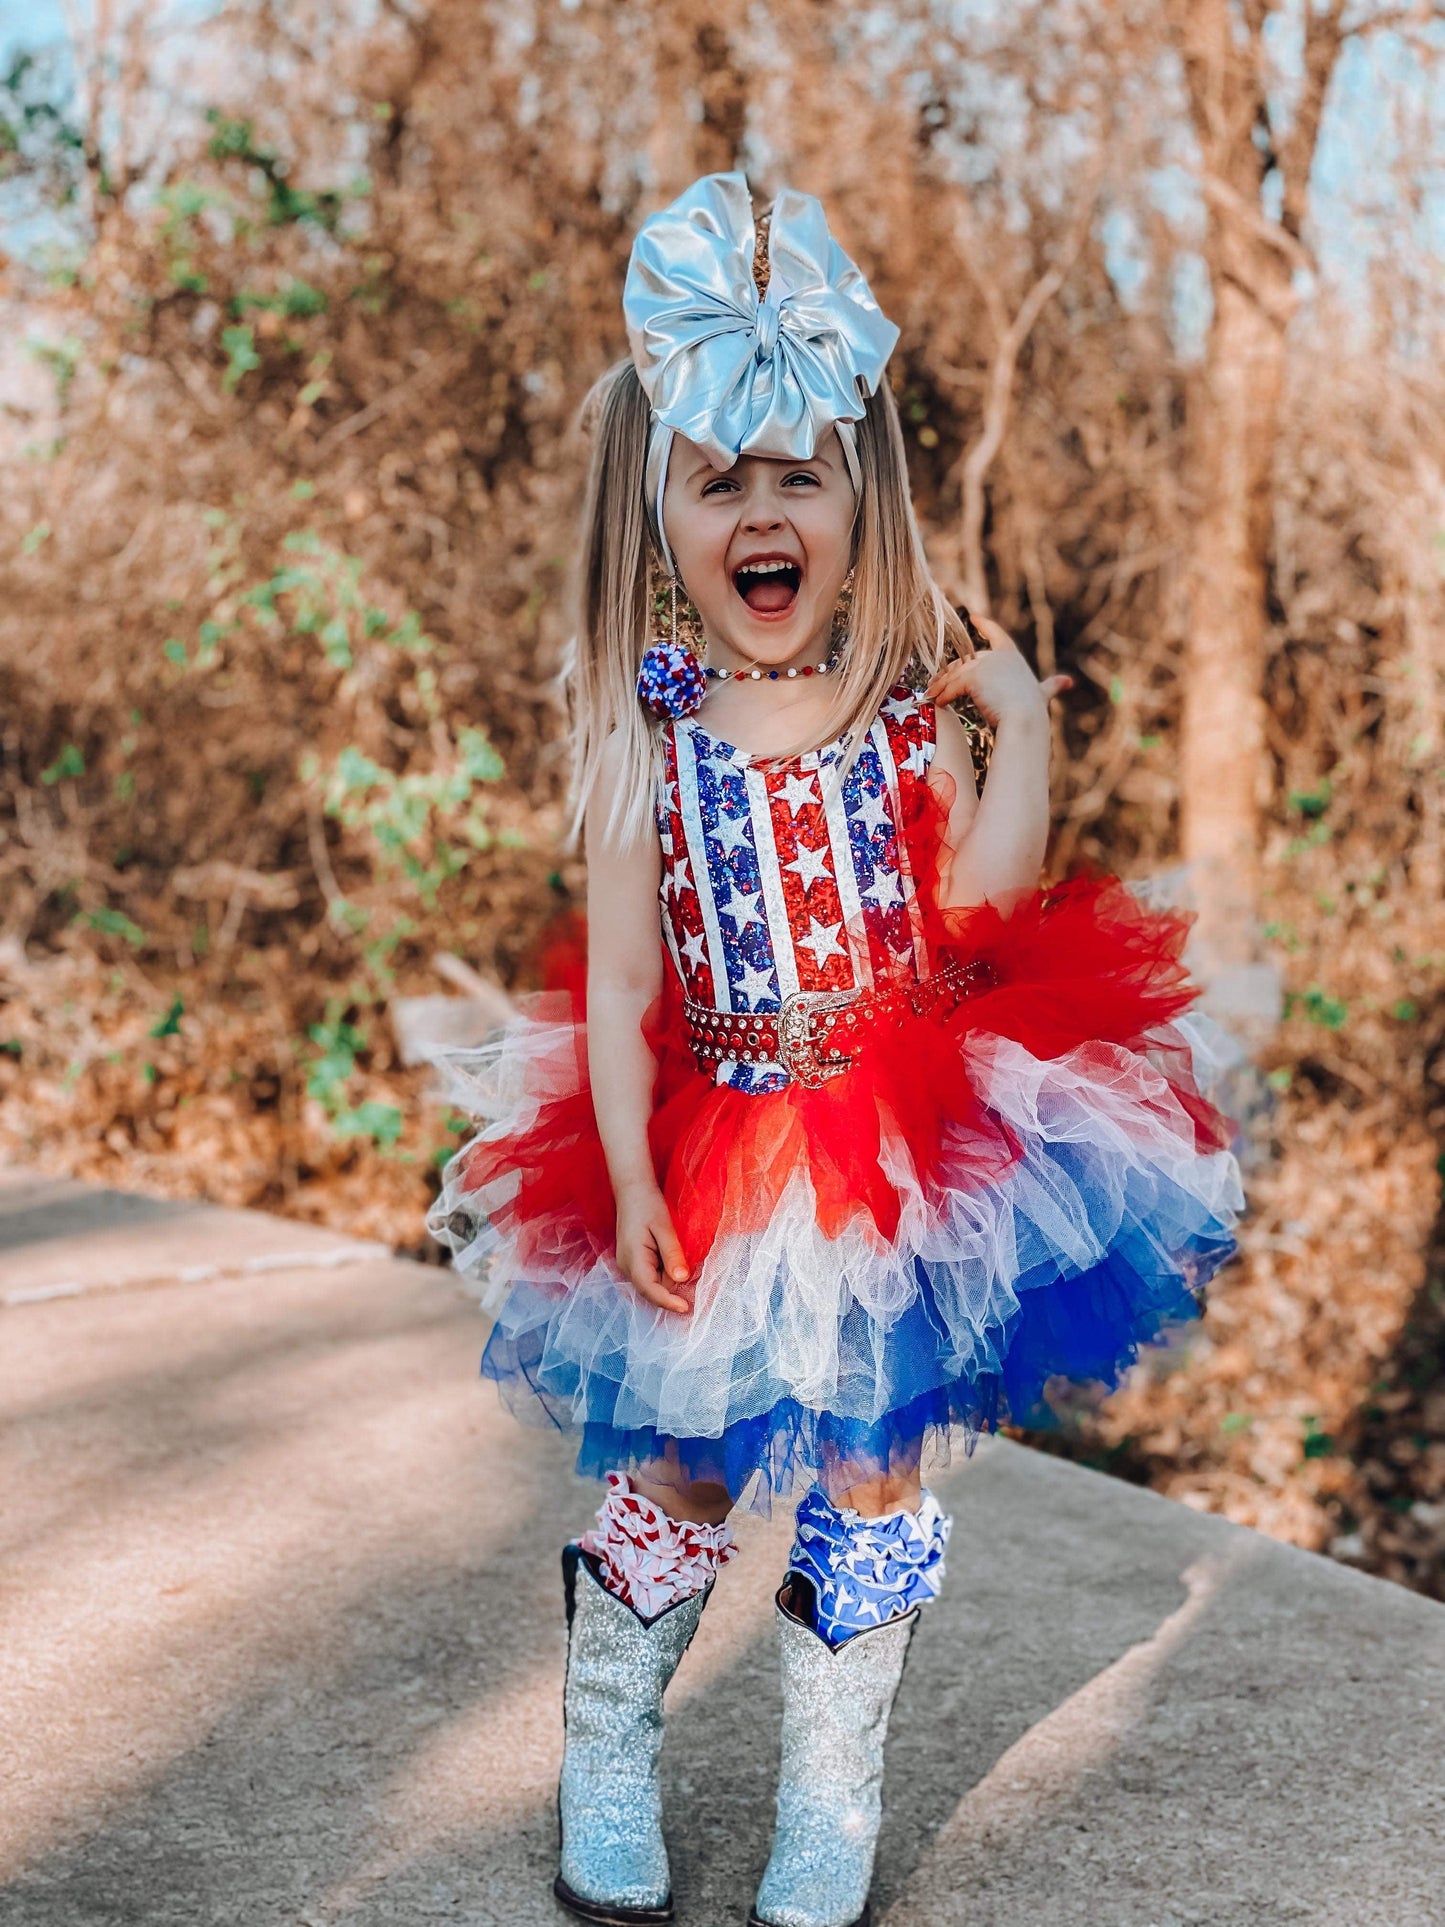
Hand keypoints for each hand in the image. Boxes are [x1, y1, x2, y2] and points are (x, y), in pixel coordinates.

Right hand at [615, 1179, 692, 1313]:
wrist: (632, 1190)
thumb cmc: (647, 1204)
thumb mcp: (664, 1227)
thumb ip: (672, 1253)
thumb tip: (681, 1279)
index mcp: (632, 1258)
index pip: (649, 1289)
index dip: (667, 1302)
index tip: (686, 1308)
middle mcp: (627, 1266)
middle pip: (652, 1290)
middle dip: (673, 1294)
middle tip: (698, 1295)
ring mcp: (630, 1264)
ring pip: (653, 1284)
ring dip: (671, 1284)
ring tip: (692, 1279)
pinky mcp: (636, 1261)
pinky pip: (652, 1275)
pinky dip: (667, 1275)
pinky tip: (680, 1268)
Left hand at [924, 612, 1071, 728]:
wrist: (1025, 720)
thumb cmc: (1034, 711)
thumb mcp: (1042, 693)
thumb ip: (1051, 686)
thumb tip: (1068, 682)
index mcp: (1011, 657)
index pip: (997, 635)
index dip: (985, 625)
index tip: (975, 616)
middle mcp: (997, 656)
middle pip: (965, 661)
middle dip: (949, 672)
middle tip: (936, 684)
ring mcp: (984, 665)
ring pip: (955, 674)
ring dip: (941, 686)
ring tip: (932, 696)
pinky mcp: (973, 678)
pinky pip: (952, 686)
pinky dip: (944, 696)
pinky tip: (939, 705)